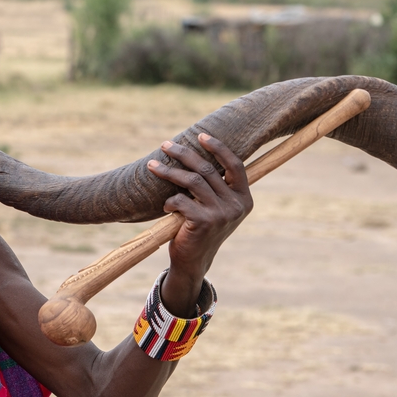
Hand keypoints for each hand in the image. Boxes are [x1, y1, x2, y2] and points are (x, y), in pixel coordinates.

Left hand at [147, 133, 252, 315]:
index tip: (201, 135)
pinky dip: (170, 201)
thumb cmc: (201, 229)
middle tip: (166, 145)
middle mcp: (237, 205)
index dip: (219, 148)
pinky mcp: (204, 222)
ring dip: (168, 172)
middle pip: (207, 169)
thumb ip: (215, 187)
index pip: (235, 165)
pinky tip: (165, 208)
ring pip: (192, 181)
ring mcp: (222, 214)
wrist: (194, 262)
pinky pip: (182, 200)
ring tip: (152, 166)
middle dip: (184, 154)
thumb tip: (197, 153)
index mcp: (244, 198)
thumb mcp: (215, 208)